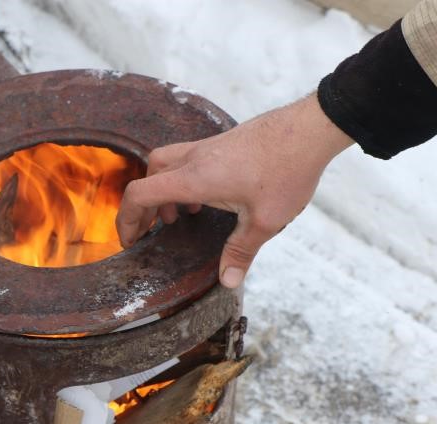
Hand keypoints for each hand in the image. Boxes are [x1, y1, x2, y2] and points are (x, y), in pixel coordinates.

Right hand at [115, 92, 353, 287]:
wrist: (309, 129)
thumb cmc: (287, 170)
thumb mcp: (265, 221)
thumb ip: (241, 252)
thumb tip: (227, 281)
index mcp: (195, 178)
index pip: (140, 194)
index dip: (126, 219)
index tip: (130, 241)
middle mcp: (194, 159)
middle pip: (147, 177)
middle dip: (141, 207)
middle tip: (149, 232)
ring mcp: (206, 148)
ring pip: (164, 165)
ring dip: (162, 192)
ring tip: (179, 218)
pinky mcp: (220, 144)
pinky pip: (186, 160)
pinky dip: (182, 181)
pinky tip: (207, 199)